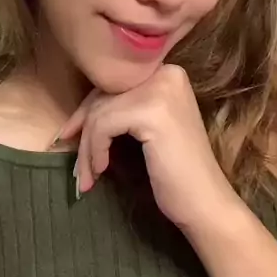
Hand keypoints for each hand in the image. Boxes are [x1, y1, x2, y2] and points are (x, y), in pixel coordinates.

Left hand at [57, 64, 238, 231]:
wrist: (205, 203)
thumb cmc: (176, 172)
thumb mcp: (147, 129)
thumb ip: (123, 109)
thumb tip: (77, 114)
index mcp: (168, 73)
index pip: (114, 82)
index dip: (88, 110)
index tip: (70, 136)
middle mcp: (166, 73)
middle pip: (104, 94)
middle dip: (83, 130)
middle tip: (76, 164)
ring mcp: (161, 90)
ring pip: (100, 111)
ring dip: (86, 147)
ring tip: (87, 176)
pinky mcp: (152, 112)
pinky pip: (103, 125)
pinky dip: (95, 150)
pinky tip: (102, 170)